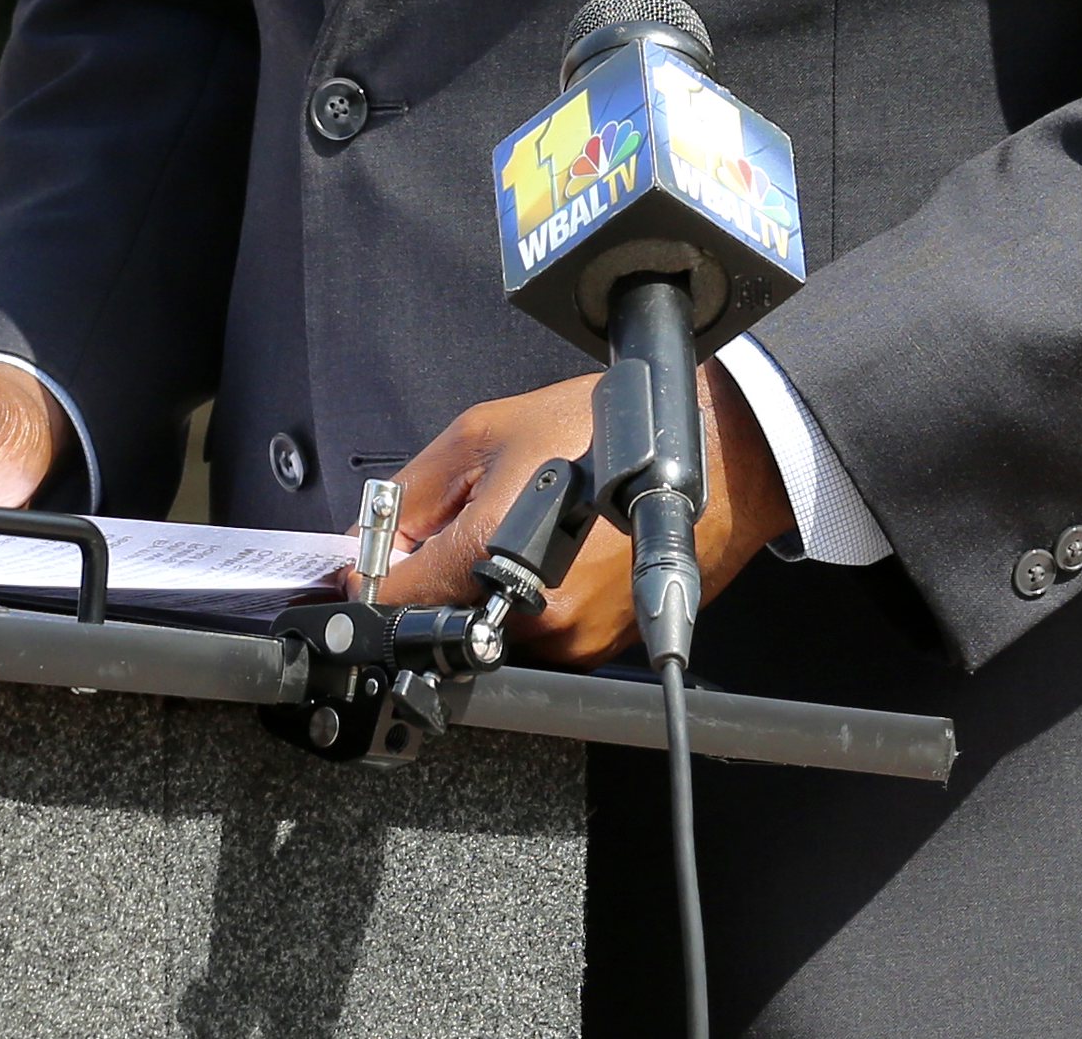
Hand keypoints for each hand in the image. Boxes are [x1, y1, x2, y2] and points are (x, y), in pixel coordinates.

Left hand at [371, 365, 792, 662]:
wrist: (712, 457)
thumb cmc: (604, 430)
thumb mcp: (486, 432)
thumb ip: (413, 491)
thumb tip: (369, 540)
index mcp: (487, 555)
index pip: (390, 598)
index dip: (373, 574)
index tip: (371, 562)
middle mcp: (526, 615)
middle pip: (439, 617)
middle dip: (440, 575)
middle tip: (472, 521)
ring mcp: (567, 641)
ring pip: (488, 628)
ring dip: (488, 591)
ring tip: (533, 529)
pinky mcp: (599, 652)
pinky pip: (538, 635)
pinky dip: (534, 601)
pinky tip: (566, 551)